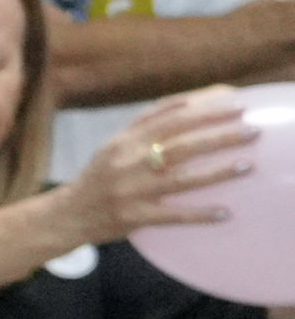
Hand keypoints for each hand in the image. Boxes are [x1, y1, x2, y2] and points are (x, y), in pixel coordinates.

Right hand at [66, 91, 261, 251]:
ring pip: (181, 179)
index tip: (236, 104)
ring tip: (247, 166)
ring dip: (217, 173)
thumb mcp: (114, 144)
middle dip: (220, 137)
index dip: (205, 110)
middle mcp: (127, 163)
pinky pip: (173, 216)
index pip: (171, 119)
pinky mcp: (133, 217)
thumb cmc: (99, 176)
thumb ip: (146, 123)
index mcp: (125, 141)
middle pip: (181, 146)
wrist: (66, 215)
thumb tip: (188, 101)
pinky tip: (225, 213)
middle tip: (253, 131)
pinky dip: (199, 215)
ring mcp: (130, 191)